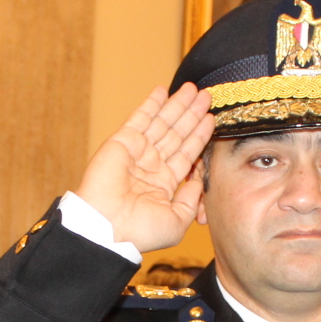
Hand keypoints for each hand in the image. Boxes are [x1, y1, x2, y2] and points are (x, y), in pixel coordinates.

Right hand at [73, 83, 213, 253]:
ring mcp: (136, 152)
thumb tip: (199, 182)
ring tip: (193, 89)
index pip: (186, 154)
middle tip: (206, 96)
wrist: (108, 227)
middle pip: (177, 134)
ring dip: (177, 105)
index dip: (199, 136)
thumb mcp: (177, 221)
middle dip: (192, 115)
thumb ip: (191, 200)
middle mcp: (150, 166)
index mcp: (163, 185)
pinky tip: (163, 90)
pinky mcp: (122, 142)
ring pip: (162, 123)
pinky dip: (151, 104)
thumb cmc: (140, 232)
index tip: (212, 120)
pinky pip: (140, 118)